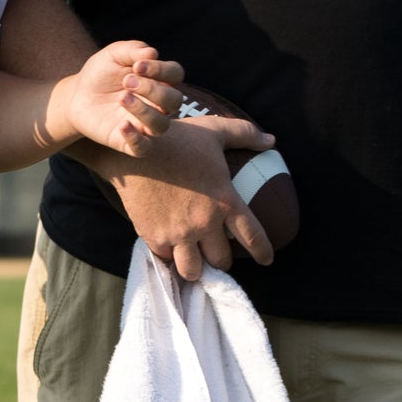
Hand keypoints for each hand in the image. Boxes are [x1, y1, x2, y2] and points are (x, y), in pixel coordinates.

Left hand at [66, 42, 182, 155]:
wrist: (76, 95)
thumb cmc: (101, 73)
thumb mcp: (113, 55)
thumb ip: (132, 50)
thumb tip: (153, 53)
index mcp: (158, 80)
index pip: (175, 74)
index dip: (161, 69)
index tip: (137, 66)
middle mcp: (157, 104)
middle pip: (175, 101)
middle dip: (153, 90)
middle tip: (127, 81)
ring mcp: (145, 124)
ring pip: (162, 126)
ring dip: (145, 111)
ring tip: (122, 97)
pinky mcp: (129, 141)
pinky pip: (143, 148)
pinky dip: (136, 139)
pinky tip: (122, 125)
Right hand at [91, 115, 275, 279]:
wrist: (130, 147)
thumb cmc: (175, 137)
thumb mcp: (214, 131)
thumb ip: (245, 134)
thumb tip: (271, 140)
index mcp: (225, 200)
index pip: (253, 237)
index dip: (263, 252)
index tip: (265, 260)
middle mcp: (204, 222)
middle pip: (221, 261)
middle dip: (220, 260)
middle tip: (214, 252)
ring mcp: (178, 232)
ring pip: (193, 270)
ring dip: (195, 267)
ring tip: (193, 260)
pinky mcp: (153, 235)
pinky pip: (166, 258)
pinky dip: (169, 255)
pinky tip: (169, 248)